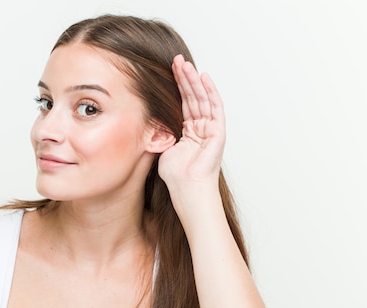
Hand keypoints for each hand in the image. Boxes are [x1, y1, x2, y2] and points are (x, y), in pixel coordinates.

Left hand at [158, 54, 225, 187]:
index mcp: (189, 132)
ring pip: (202, 98)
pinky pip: (215, 107)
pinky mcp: (218, 132)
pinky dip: (210, 91)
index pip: (183, 103)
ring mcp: (211, 129)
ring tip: (184, 63)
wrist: (188, 189)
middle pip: (193, 97)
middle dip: (184, 78)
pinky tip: (203, 77)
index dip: (176, 86)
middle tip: (176, 59)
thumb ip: (161, 131)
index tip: (167, 70)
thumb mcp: (163, 147)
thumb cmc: (176, 176)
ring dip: (193, 80)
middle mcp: (201, 128)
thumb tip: (147, 119)